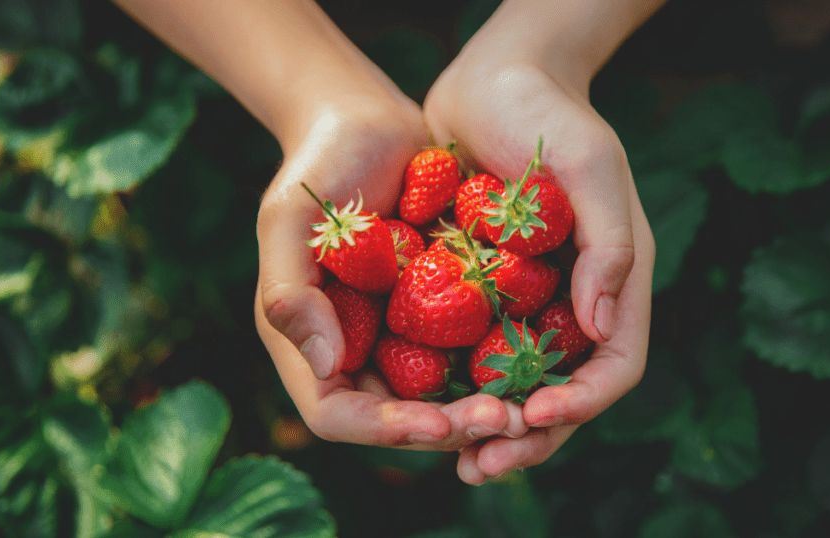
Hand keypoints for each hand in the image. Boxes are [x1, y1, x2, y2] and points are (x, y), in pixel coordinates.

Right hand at [255, 94, 529, 451]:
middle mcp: (355, 349)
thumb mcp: (290, 220)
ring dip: (481, 407)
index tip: (439, 424)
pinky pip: (468, 352)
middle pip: (398, 418)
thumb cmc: (319, 164)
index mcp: (310, 341)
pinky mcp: (439, 311)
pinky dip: (498, 366)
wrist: (369, 122)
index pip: (338, 414)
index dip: (386, 428)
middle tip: (506, 418)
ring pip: (440, 396)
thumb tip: (322, 367)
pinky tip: (539, 362)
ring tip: (528, 403)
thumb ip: (290, 292)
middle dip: (450, 426)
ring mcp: (398, 333)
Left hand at [423, 22, 655, 482]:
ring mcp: (530, 299)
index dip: (580, 402)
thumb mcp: (591, 167)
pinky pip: (473, 351)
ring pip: (517, 383)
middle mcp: (575, 301)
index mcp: (615, 280)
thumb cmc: (549, 115)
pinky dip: (456, 384)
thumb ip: (610, 246)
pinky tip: (421, 406)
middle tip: (481, 465)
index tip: (532, 414)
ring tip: (455, 458)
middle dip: (529, 435)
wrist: (492, 79)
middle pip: (564, 391)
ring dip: (490, 425)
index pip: (614, 365)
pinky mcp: (484, 290)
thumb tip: (602, 330)